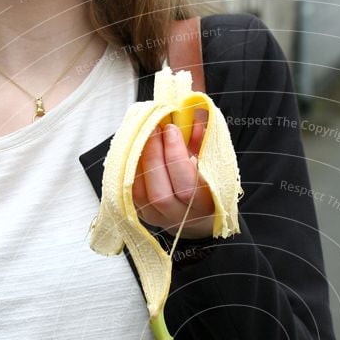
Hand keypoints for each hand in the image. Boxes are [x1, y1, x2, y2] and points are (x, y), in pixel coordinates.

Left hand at [132, 111, 214, 239]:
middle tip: (153, 128)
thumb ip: (202, 142)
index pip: (186, 186)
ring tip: (143, 135)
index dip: (175, 156)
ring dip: (139, 160)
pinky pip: (129, 191)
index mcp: (204, 205)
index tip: (171, 129)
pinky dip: (129, 167)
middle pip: (160, 195)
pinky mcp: (141, 214)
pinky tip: (134, 147)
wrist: (195, 212)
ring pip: (141, 194)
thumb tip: (192, 121)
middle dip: (153, 156)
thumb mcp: (210, 161)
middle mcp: (180, 217)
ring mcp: (158, 218)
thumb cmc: (206, 181)